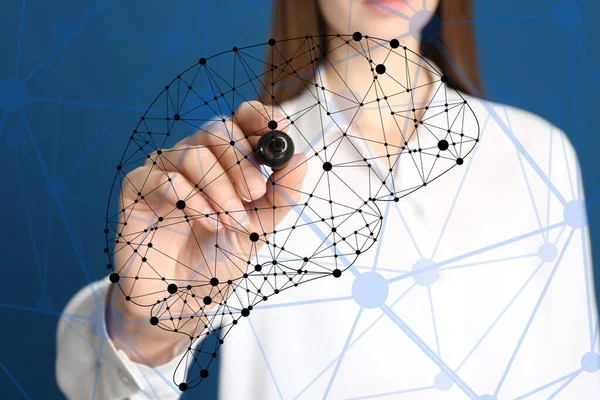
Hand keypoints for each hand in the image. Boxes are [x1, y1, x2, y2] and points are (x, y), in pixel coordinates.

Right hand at [107, 100, 306, 363]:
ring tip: (231, 222)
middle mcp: (193, 158)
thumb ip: (280, 197)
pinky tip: (206, 223)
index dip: (260, 117)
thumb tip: (301, 158)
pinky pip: (164, 177)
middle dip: (241, 160)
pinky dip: (192, 199)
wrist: (181, 301)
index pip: (240, 119)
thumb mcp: (259, 230)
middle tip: (256, 193)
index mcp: (225, 161)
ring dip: (219, 188)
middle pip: (216, 129)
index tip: (279, 129)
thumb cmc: (217, 261)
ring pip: (192, 153)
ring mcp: (163, 170)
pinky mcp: (136, 189)